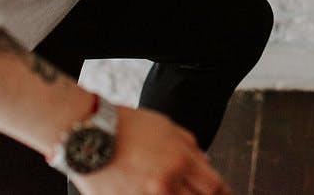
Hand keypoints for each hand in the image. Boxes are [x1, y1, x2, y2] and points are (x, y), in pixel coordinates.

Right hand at [71, 106, 229, 194]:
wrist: (89, 133)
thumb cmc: (127, 125)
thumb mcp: (165, 126)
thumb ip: (188, 144)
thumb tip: (206, 162)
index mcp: (180, 160)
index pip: (214, 186)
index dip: (224, 194)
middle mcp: (166, 182)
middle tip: (197, 194)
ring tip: (171, 190)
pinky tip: (151, 191)